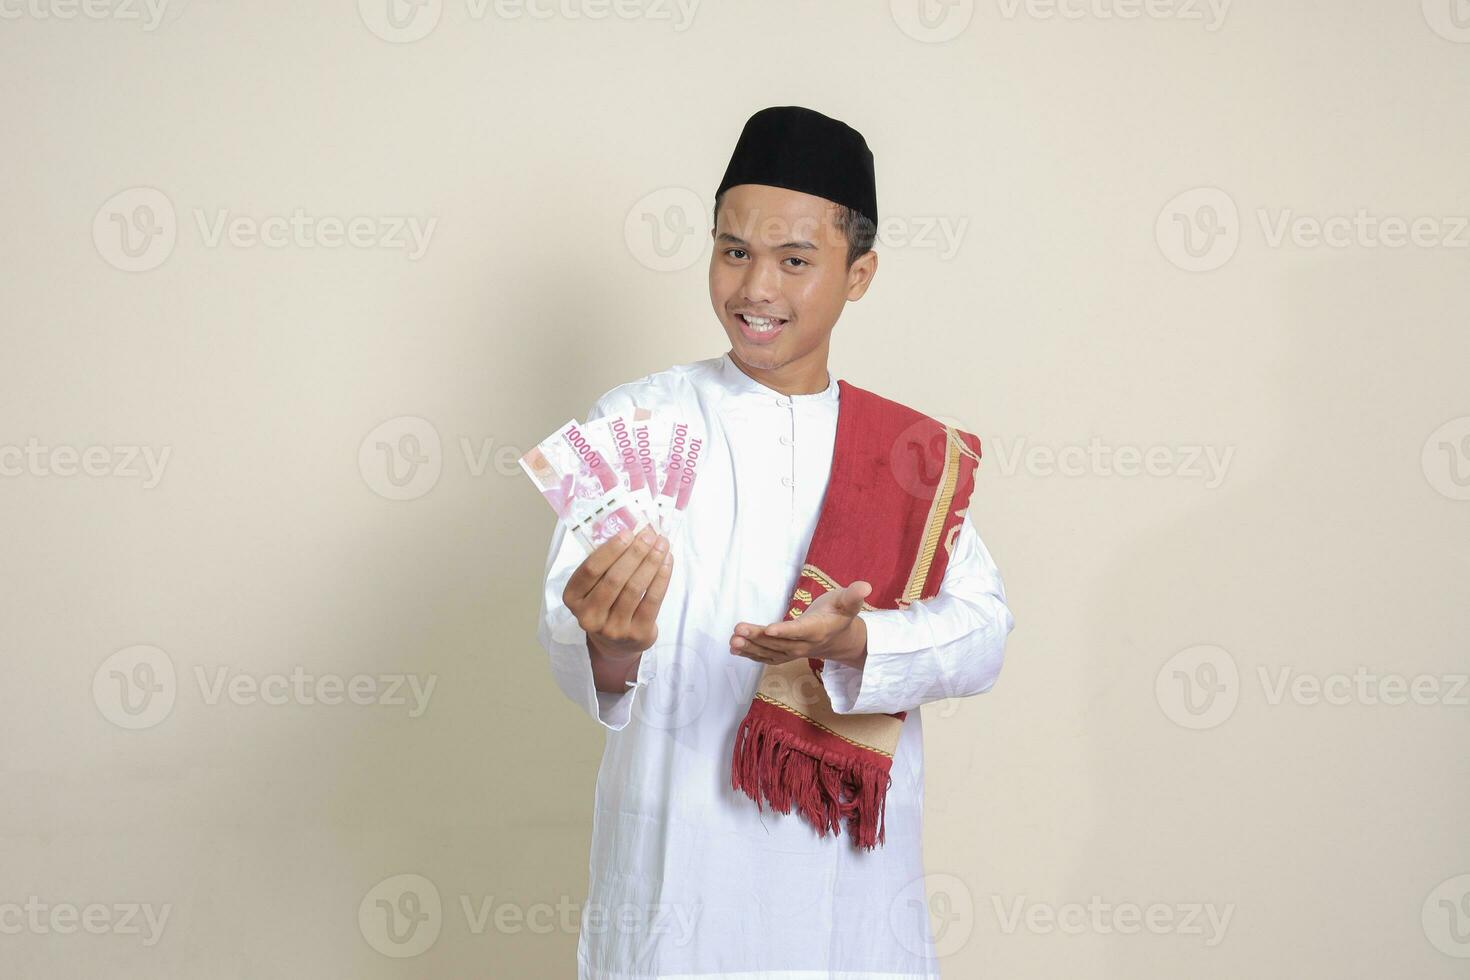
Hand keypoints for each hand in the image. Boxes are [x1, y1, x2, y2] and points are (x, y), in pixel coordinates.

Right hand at [563, 525, 673, 660]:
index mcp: (573, 598)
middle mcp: (589, 616)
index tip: (628, 532)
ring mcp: (613, 628)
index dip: (610, 550)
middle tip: (649, 534)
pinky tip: (667, 562)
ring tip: (661, 544)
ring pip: (635, 589)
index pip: (590, 570)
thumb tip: (632, 530)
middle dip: (635, 553)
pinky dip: (661, 578)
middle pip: (614, 579)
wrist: (616, 643)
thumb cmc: (606, 602)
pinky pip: (652, 601)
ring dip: (651, 562)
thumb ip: (606, 562)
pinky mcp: (637, 634)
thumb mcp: (595, 586)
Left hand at [729, 581, 871, 667]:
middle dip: (757, 637)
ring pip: (769, 651)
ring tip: (733, 639)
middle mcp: (803, 645)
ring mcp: (792, 652)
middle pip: (778, 642)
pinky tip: (735, 647)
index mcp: (817, 630)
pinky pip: (766, 656)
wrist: (839, 639)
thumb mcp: (848, 602)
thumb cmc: (840, 614)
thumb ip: (853, 596)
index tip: (768, 629)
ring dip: (750, 646)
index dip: (784, 631)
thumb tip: (865, 586)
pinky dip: (750, 653)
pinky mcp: (784, 654)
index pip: (799, 631)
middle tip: (738, 630)